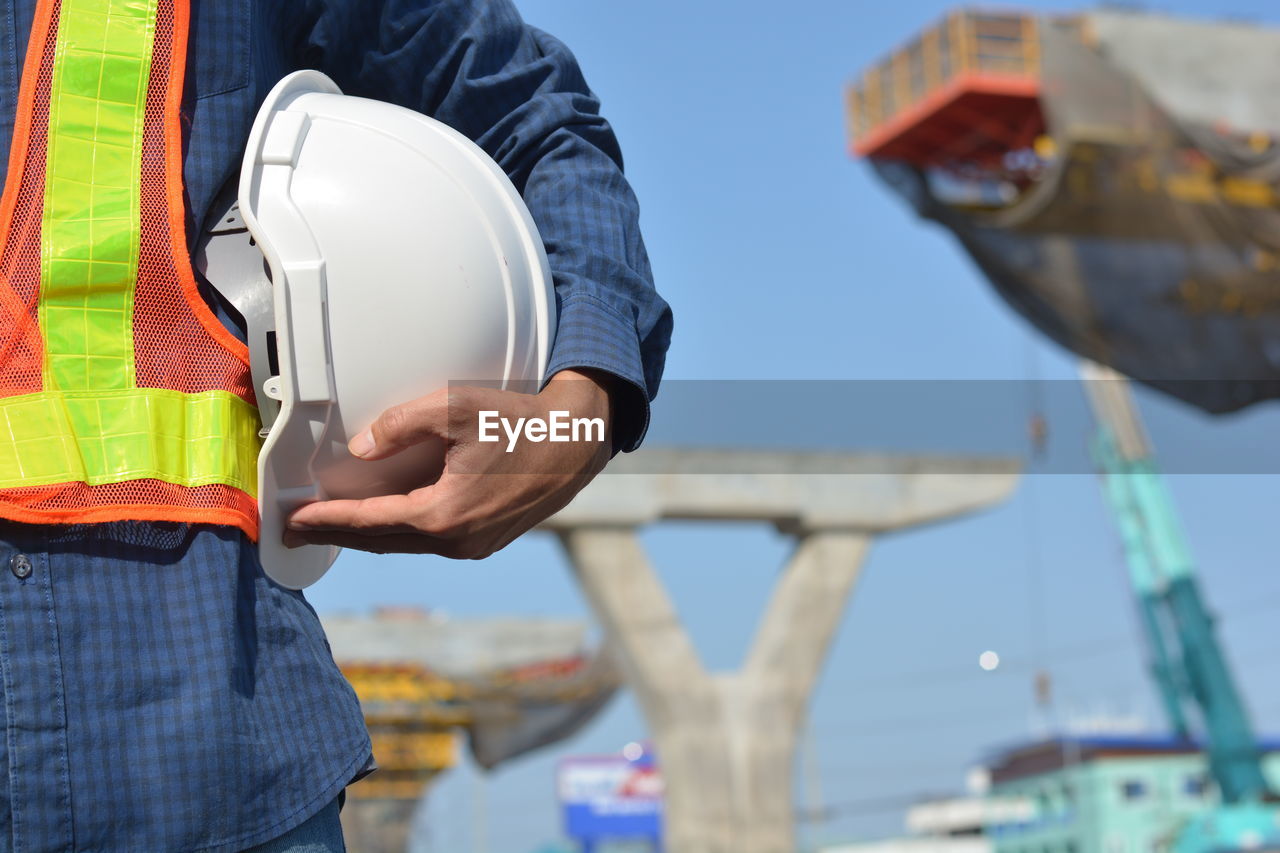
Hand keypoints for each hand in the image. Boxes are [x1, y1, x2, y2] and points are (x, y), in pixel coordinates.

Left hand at [283, 369, 616, 558]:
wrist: (575, 442)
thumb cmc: (519, 422)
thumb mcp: (456, 409)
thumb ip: (402, 424)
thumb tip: (362, 448)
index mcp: (444, 514)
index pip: (369, 522)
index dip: (327, 520)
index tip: (293, 520)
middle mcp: (457, 540)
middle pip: (382, 542)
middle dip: (337, 535)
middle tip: (296, 531)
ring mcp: (475, 545)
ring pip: (407, 544)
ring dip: (369, 535)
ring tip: (335, 526)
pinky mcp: (487, 540)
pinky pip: (431, 540)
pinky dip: (401, 532)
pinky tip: (387, 521)